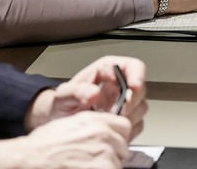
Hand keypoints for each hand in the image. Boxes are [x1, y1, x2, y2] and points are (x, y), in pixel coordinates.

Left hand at [0, 56, 146, 168]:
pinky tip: (109, 128)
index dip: (137, 76)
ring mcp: (122, 104)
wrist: (56, 121)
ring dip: (128, 116)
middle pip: (140, 89)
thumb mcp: (63, 95)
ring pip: (140, 108)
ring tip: (108, 120)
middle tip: (118, 111)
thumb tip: (93, 93)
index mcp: (107, 70)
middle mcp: (117, 86)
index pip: (133, 67)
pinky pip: (135, 125)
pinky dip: (125, 129)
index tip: (133, 87)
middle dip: (131, 102)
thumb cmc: (60, 103)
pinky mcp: (123, 120)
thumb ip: (77, 91)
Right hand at [0, 112, 131, 168]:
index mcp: (95, 120)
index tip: (112, 143)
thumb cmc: (43, 145)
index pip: (124, 126)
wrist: (32, 159)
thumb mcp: (68, 124)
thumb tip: (103, 131)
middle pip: (123, 147)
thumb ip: (90, 125)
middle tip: (93, 160)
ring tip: (85, 166)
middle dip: (112, 154)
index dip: (117, 136)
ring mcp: (105, 154)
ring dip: (106, 166)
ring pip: (118, 163)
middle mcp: (103, 135)